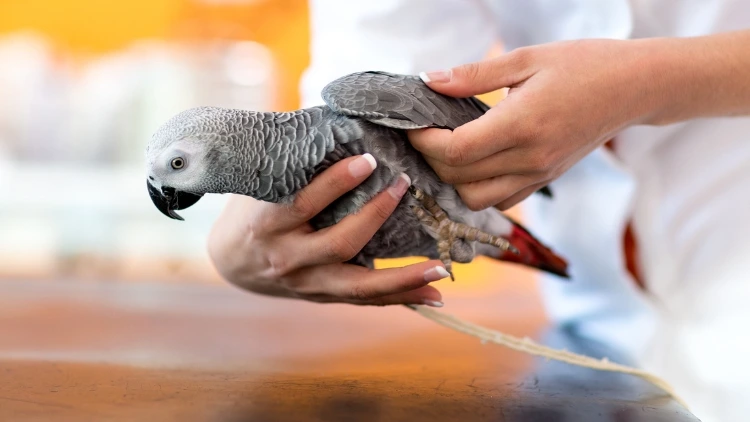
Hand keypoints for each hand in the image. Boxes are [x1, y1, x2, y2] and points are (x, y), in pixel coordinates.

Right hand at [207, 154, 447, 306]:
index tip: (368, 160)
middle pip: (340, 244)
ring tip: (441, 269)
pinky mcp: (322, 297)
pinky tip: (432, 295)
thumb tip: (339, 123)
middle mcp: (287, 258)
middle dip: (375, 215)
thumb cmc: (249, 210)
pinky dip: (400, 299)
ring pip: (359, 286)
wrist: (229, 263)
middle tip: (404, 185)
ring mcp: (307, 283)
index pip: (305, 203)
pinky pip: (365, 301)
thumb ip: (292, 165)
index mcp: (266, 224)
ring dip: (403, 278)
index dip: (336, 183)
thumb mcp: (258, 185)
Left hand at [409, 38, 668, 210]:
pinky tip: (474, 161)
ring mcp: (540, 175)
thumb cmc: (584, 64)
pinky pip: (500, 201)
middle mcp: (530, 158)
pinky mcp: (545, 181)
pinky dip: (477, 189)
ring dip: (453, 180)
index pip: (457, 150)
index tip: (411, 124)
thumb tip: (428, 80)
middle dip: (431, 159)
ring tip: (447, 149)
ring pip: (476, 200)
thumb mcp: (527, 58)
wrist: (635, 88)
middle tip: (423, 132)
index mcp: (523, 124)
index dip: (424, 141)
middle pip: (459, 178)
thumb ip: (473, 75)